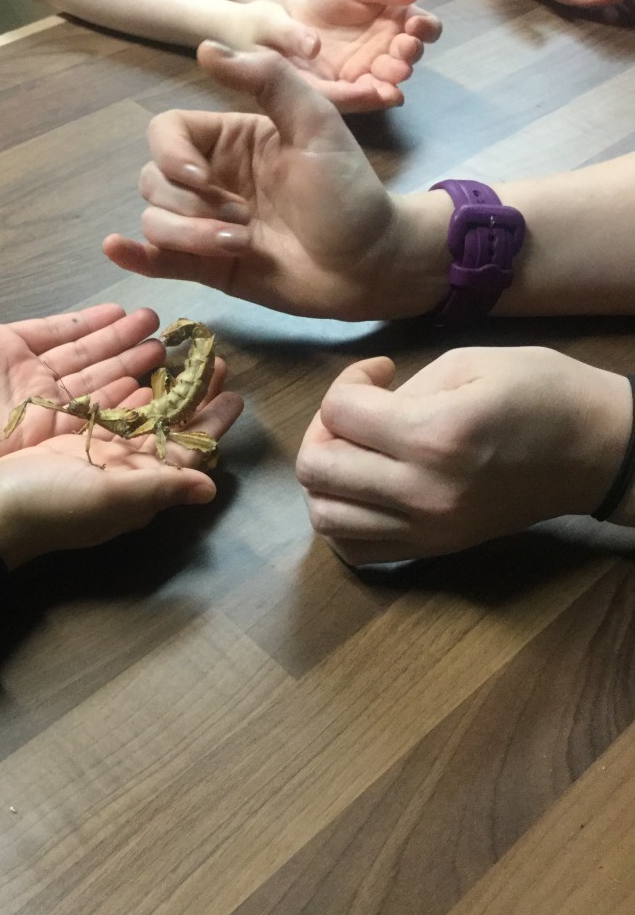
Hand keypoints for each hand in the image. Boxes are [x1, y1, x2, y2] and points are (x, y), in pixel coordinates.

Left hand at [0, 278, 165, 509]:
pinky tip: (144, 393)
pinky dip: (116, 406)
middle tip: (160, 329)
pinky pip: (86, 418)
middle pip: (86, 357)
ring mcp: (37, 409)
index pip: (59, 331)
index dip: (92, 321)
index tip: (125, 308)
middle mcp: (28, 377)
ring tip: (162, 355)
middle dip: (123, 342)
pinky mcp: (40, 438)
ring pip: (94, 385)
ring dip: (127, 370)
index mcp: (4, 347)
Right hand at [0, 366, 242, 568]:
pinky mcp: (66, 443)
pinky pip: (106, 412)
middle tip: (214, 360)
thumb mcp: (108, 497)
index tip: (236, 393)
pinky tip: (138, 373)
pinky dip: (125, 391)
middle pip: (169, 430)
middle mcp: (123, 474)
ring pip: (140, 418)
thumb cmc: (46, 507)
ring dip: (164, 389)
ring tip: (182, 357)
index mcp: (140, 488)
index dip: (212, 424)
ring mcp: (94, 457)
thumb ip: (160, 486)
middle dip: (193, 398)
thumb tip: (211, 488)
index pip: (187, 453)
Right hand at [104, 41, 444, 320]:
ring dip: (187, 235)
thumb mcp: (317, 124)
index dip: (171, 155)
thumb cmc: (349, 193)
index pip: (167, 133)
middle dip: (187, 205)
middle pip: (153, 179)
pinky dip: (134, 255)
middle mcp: (213, 181)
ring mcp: (207, 226)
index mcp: (231, 141)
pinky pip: (158, 258)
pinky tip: (116, 248)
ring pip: (155, 220)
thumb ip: (268, 81)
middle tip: (243, 223)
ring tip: (239, 247)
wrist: (370, 265)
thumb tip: (205, 49)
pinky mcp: (208, 268)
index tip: (202, 180)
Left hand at [281, 0, 441, 112]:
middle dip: (409, 55)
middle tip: (402, 47)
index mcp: (401, 21)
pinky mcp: (350, 89)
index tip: (414, 23)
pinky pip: (364, 97)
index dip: (427, 28)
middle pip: (410, 58)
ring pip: (391, 81)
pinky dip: (372, 98)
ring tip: (392, 73)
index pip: (426, 28)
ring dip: (393, 79)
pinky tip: (375, 94)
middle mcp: (391, 50)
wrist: (297, 13)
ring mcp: (371, 72)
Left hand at [295, 347, 631, 563]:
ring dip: (324, 480)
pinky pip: (356, 552)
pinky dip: (342, 522)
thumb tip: (362, 410)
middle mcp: (421, 492)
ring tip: (352, 454)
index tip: (378, 373)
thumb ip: (403, 388)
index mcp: (434, 436)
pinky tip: (361, 492)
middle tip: (353, 415)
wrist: (596, 451)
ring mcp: (427, 529)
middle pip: (317, 470)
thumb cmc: (542, 393)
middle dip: (321, 430)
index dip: (347, 381)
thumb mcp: (472, 362)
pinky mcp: (435, 549)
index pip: (339, 413)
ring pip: (326, 518)